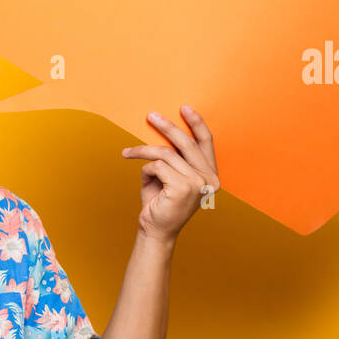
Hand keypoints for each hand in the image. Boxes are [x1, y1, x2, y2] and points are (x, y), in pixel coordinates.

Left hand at [120, 105, 219, 242]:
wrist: (155, 230)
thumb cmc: (160, 203)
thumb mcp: (169, 175)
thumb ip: (172, 157)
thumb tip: (163, 130)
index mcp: (210, 175)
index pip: (206, 143)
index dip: (196, 124)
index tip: (184, 108)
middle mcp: (209, 179)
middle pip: (186, 143)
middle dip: (167, 126)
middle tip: (151, 116)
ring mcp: (198, 183)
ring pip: (166, 153)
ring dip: (143, 152)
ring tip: (128, 153)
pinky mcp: (182, 187)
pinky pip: (157, 166)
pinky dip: (146, 170)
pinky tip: (145, 182)